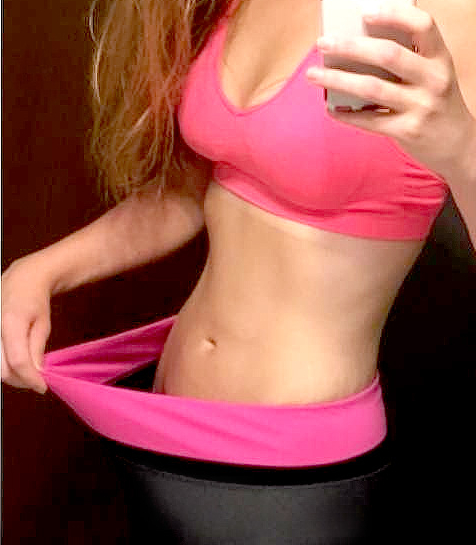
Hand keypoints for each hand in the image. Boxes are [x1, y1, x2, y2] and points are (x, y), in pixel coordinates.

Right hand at [2, 256, 51, 393]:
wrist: (20, 280)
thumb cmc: (34, 300)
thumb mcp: (43, 323)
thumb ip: (37, 348)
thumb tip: (36, 373)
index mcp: (11, 323)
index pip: (18, 361)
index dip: (30, 378)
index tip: (42, 387)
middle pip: (2, 369)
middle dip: (20, 380)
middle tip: (36, 380)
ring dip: (11, 375)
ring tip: (27, 372)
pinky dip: (3, 365)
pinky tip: (15, 363)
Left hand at [306, 1, 475, 180]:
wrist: (458, 145)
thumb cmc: (437, 104)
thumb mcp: (434, 75)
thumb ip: (410, 59)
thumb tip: (362, 42)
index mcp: (439, 59)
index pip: (423, 26)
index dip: (394, 15)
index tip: (364, 13)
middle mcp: (433, 80)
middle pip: (387, 55)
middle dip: (350, 47)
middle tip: (323, 44)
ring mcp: (420, 107)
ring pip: (371, 88)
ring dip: (337, 79)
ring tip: (313, 75)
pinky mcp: (406, 131)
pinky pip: (369, 120)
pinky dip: (346, 114)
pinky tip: (330, 109)